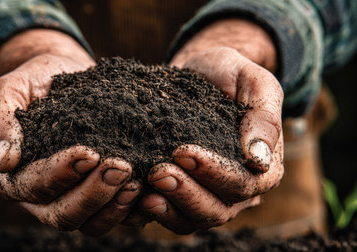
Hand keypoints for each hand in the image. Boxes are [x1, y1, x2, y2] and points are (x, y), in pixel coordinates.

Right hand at [0, 29, 141, 235]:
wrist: (62, 76)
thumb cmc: (33, 83)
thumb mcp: (7, 92)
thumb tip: (4, 162)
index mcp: (14, 177)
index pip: (34, 186)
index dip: (60, 174)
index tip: (89, 152)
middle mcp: (41, 197)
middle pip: (64, 214)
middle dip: (94, 194)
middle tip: (122, 167)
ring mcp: (72, 199)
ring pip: (91, 223)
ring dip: (115, 206)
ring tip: (137, 180)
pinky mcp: (98, 195)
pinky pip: (115, 216)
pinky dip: (132, 209)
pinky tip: (148, 189)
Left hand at [140, 19, 283, 233]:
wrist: (200, 72)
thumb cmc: (230, 74)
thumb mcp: (256, 83)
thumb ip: (265, 118)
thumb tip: (258, 160)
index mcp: (263, 169)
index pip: (241, 184)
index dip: (214, 173)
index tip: (183, 151)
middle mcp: (238, 189)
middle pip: (216, 211)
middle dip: (186, 194)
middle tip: (158, 172)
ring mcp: (208, 193)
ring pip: (191, 219)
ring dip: (168, 208)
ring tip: (145, 192)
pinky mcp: (181, 192)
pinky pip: (169, 213)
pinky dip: (152, 211)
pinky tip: (135, 198)